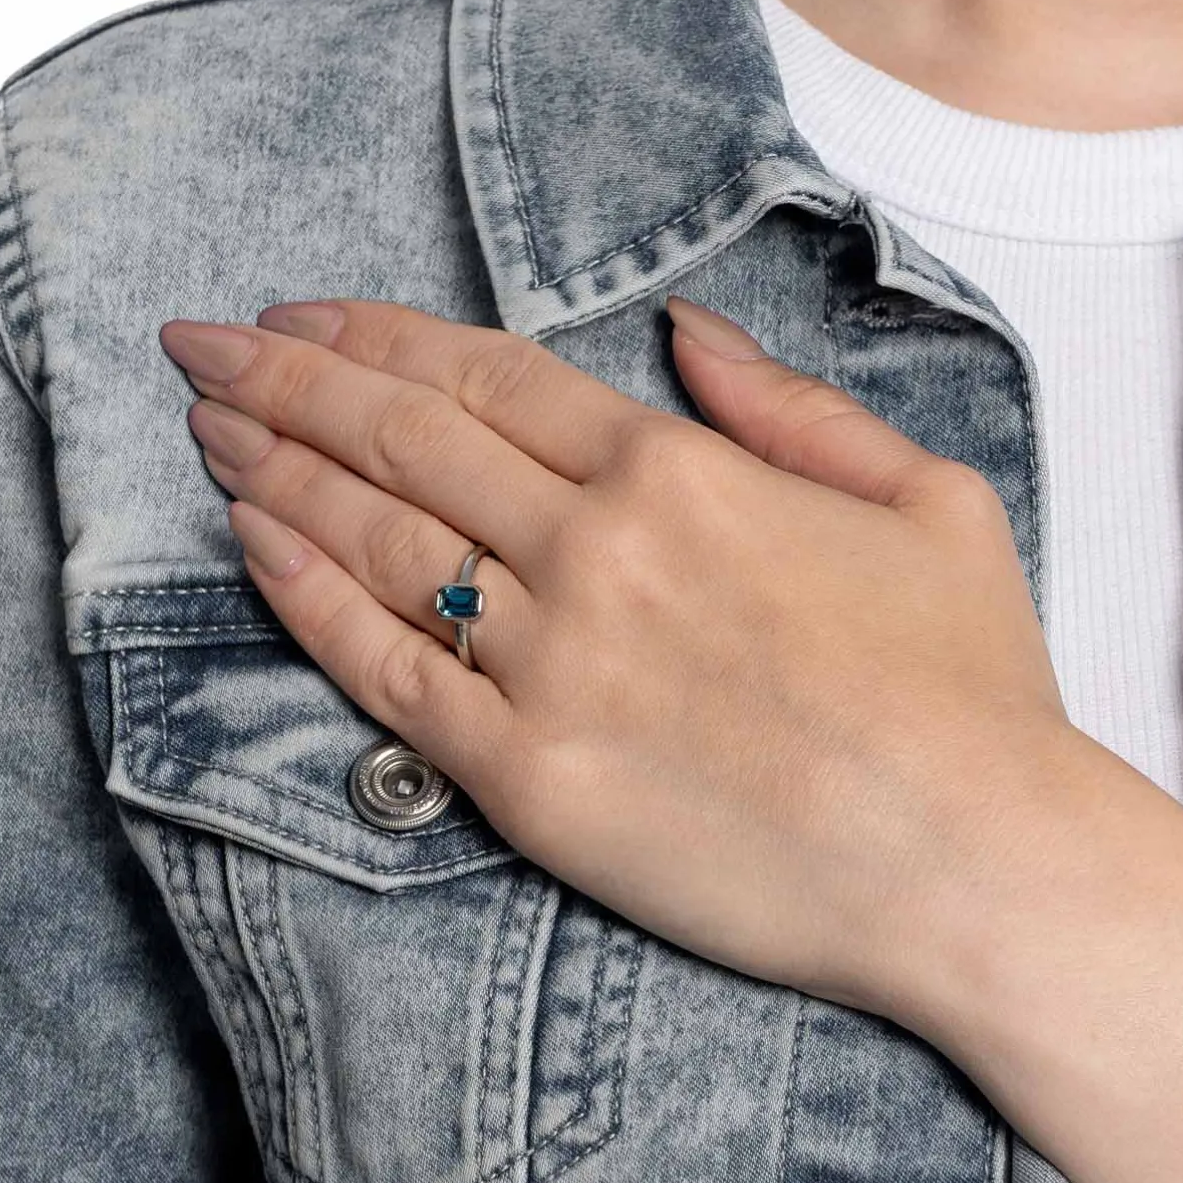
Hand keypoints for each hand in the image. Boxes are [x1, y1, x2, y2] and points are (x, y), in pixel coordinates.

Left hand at [158, 296, 1073, 1023]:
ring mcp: (551, 670)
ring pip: (375, 542)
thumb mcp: (926, 501)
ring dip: (277, 471)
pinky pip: (386, 676)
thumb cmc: (970, 688)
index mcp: (683, 475)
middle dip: (290, 380)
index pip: (489, 378)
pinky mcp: (526, 783)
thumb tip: (694, 332)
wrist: (978, 866)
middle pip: (404, 440)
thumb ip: (796, 407)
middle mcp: (596, 555)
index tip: (302, 316)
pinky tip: (251, 544)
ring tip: (209, 428)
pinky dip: (307, 601)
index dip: (379, 337)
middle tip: (204, 347)